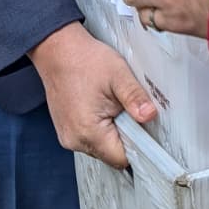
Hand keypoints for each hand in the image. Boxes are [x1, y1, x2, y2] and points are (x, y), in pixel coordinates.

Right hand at [29, 22, 154, 168]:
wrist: (58, 50)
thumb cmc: (85, 60)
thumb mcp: (118, 74)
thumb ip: (135, 97)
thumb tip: (150, 116)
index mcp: (88, 131)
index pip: (121, 158)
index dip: (138, 147)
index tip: (145, 129)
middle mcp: (74, 140)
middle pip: (111, 155)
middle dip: (125, 138)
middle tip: (127, 111)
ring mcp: (68, 137)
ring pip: (101, 148)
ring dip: (112, 133)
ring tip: (112, 106)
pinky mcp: (66, 131)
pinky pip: (90, 139)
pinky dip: (100, 128)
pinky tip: (101, 107)